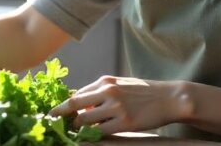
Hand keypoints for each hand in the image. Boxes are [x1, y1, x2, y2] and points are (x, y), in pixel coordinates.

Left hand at [49, 75, 185, 134]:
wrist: (169, 98)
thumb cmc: (144, 92)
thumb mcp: (121, 85)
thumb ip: (102, 92)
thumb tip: (81, 103)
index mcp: (106, 81)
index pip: (77, 94)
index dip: (63, 106)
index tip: (52, 114)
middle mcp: (108, 92)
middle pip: (74, 105)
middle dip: (61, 116)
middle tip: (52, 125)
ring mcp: (116, 107)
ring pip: (84, 120)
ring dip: (76, 128)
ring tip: (75, 133)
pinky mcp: (125, 123)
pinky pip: (100, 132)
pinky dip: (92, 136)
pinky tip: (90, 138)